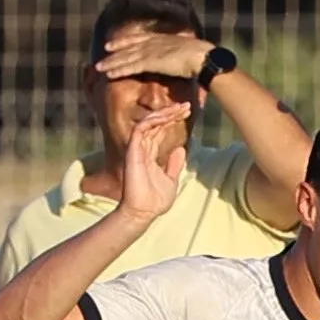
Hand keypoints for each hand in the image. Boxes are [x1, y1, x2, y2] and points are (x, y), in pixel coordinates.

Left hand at [95, 32, 213, 80]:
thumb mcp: (185, 52)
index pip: (138, 38)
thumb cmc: (200, 57)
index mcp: (160, 39)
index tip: (112, 43)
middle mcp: (152, 43)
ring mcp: (150, 52)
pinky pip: (131, 67)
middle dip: (114, 52)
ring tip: (99, 68)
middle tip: (101, 56)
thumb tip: (177, 62)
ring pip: (126, 57)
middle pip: (128, 47)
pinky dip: (120, 70)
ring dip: (112, 63)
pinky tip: (110, 74)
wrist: (202, 57)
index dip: (123, 41)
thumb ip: (176, 56)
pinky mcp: (150, 62)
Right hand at [119, 103, 189, 222]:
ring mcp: (136, 149)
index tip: (187, 113)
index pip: (161, 130)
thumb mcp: (171, 180)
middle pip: (156, 124)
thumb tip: (180, 149)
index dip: (172, 120)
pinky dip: (152, 121)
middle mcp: (142, 149)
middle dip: (171, 113)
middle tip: (186, 105)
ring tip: (179, 108)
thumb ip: (174, 164)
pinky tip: (166, 117)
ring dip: (164, 113)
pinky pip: (140, 129)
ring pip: (149, 122)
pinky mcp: (132, 152)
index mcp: (150, 154)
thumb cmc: (155, 201)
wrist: (144, 213)